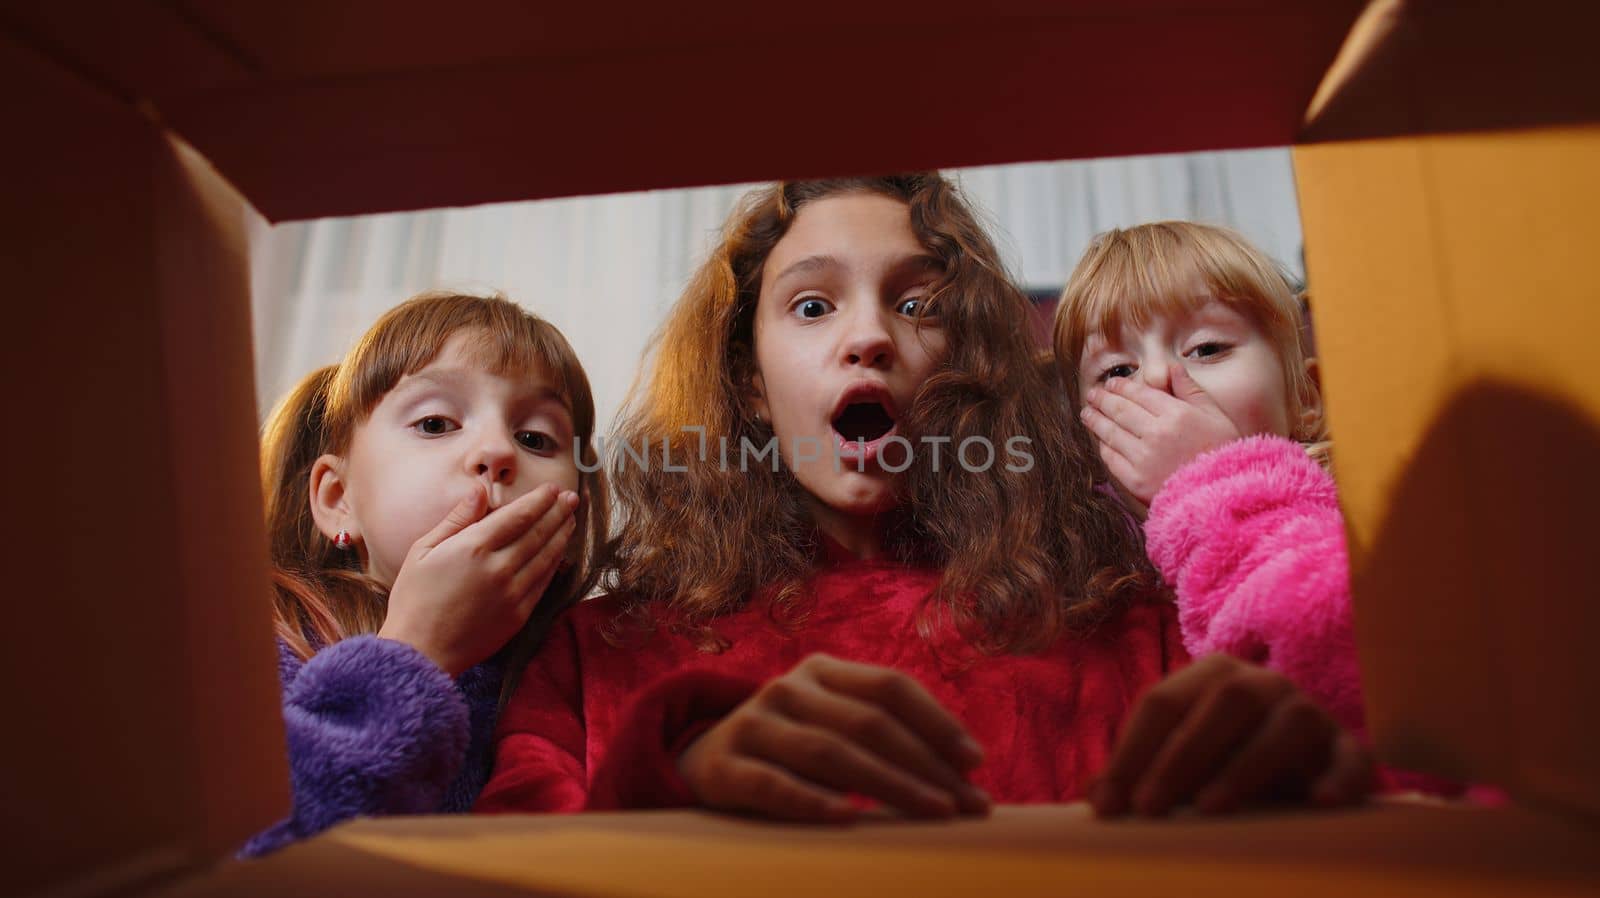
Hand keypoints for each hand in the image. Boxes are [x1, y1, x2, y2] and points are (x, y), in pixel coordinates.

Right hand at [378, 483, 578, 676]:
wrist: (420, 652)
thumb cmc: (414, 599)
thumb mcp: (422, 550)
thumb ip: (457, 519)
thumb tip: (479, 490)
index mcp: (474, 547)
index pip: (518, 515)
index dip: (539, 500)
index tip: (551, 489)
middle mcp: (499, 568)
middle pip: (538, 533)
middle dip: (557, 512)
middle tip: (571, 498)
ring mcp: (512, 593)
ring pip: (546, 557)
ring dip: (561, 535)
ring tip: (571, 520)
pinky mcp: (519, 615)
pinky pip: (543, 583)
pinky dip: (555, 564)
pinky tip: (559, 553)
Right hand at [677, 654, 990, 821]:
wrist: (701, 762)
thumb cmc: (792, 750)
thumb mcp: (831, 724)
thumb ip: (882, 733)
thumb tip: (965, 770)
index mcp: (822, 670)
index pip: (890, 686)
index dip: (938, 721)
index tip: (976, 762)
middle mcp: (788, 688)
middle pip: (869, 723)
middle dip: (927, 764)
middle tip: (968, 803)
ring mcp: (753, 723)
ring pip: (831, 754)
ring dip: (891, 785)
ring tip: (934, 812)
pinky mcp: (723, 766)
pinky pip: (773, 785)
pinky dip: (813, 801)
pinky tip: (849, 819)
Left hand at [1079, 366, 1241, 504]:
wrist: (1220, 496)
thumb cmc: (1222, 453)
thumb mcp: (1216, 416)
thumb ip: (1191, 390)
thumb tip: (1172, 368)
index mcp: (1176, 415)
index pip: (1139, 394)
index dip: (1121, 387)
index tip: (1111, 384)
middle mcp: (1156, 433)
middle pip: (1120, 410)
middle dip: (1102, 400)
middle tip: (1092, 395)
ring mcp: (1143, 458)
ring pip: (1111, 432)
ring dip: (1095, 420)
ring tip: (1087, 413)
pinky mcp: (1135, 480)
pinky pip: (1112, 458)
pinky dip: (1104, 446)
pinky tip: (1100, 439)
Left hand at [1087, 654, 1373, 816]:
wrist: (1304, 771)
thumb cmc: (1223, 765)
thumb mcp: (1180, 765)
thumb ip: (1140, 773)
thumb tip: (1095, 799)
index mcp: (1210, 677)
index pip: (1162, 703)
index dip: (1132, 752)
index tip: (1108, 806)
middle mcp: (1261, 684)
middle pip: (1223, 703)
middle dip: (1181, 755)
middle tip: (1150, 808)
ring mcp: (1310, 712)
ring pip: (1286, 724)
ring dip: (1246, 766)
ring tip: (1212, 807)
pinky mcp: (1349, 748)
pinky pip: (1352, 757)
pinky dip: (1339, 777)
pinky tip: (1320, 802)